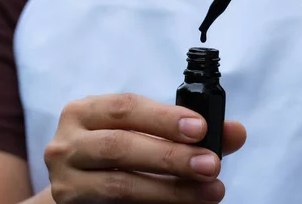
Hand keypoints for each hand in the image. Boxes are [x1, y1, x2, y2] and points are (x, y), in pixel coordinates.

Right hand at [44, 93, 245, 202]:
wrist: (83, 188)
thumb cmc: (120, 153)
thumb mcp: (149, 135)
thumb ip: (190, 132)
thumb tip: (236, 132)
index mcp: (86, 112)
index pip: (126, 108)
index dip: (164, 118)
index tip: (201, 128)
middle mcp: (67, 143)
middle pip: (120, 146)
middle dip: (171, 156)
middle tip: (211, 165)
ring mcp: (65, 180)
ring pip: (119, 186)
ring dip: (170, 190)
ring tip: (208, 192)